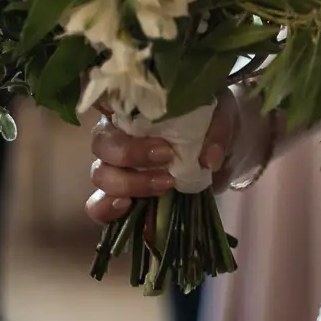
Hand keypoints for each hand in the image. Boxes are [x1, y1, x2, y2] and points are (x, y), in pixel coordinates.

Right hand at [85, 93, 245, 223]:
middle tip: (167, 160)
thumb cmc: (211, 122)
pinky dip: (107, 209)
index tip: (165, 147)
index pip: (107, 111)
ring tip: (164, 185)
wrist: (222, 147)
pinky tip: (126, 207)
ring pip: (101, 175)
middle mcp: (117, 136)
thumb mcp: (222, 116)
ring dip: (128, 183)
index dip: (128, 124)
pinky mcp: (119, 194)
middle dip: (130, 155)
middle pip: (102, 146)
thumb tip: (209, 159)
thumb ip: (217, 132)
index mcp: (135, 111)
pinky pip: (98, 205)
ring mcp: (115, 167)